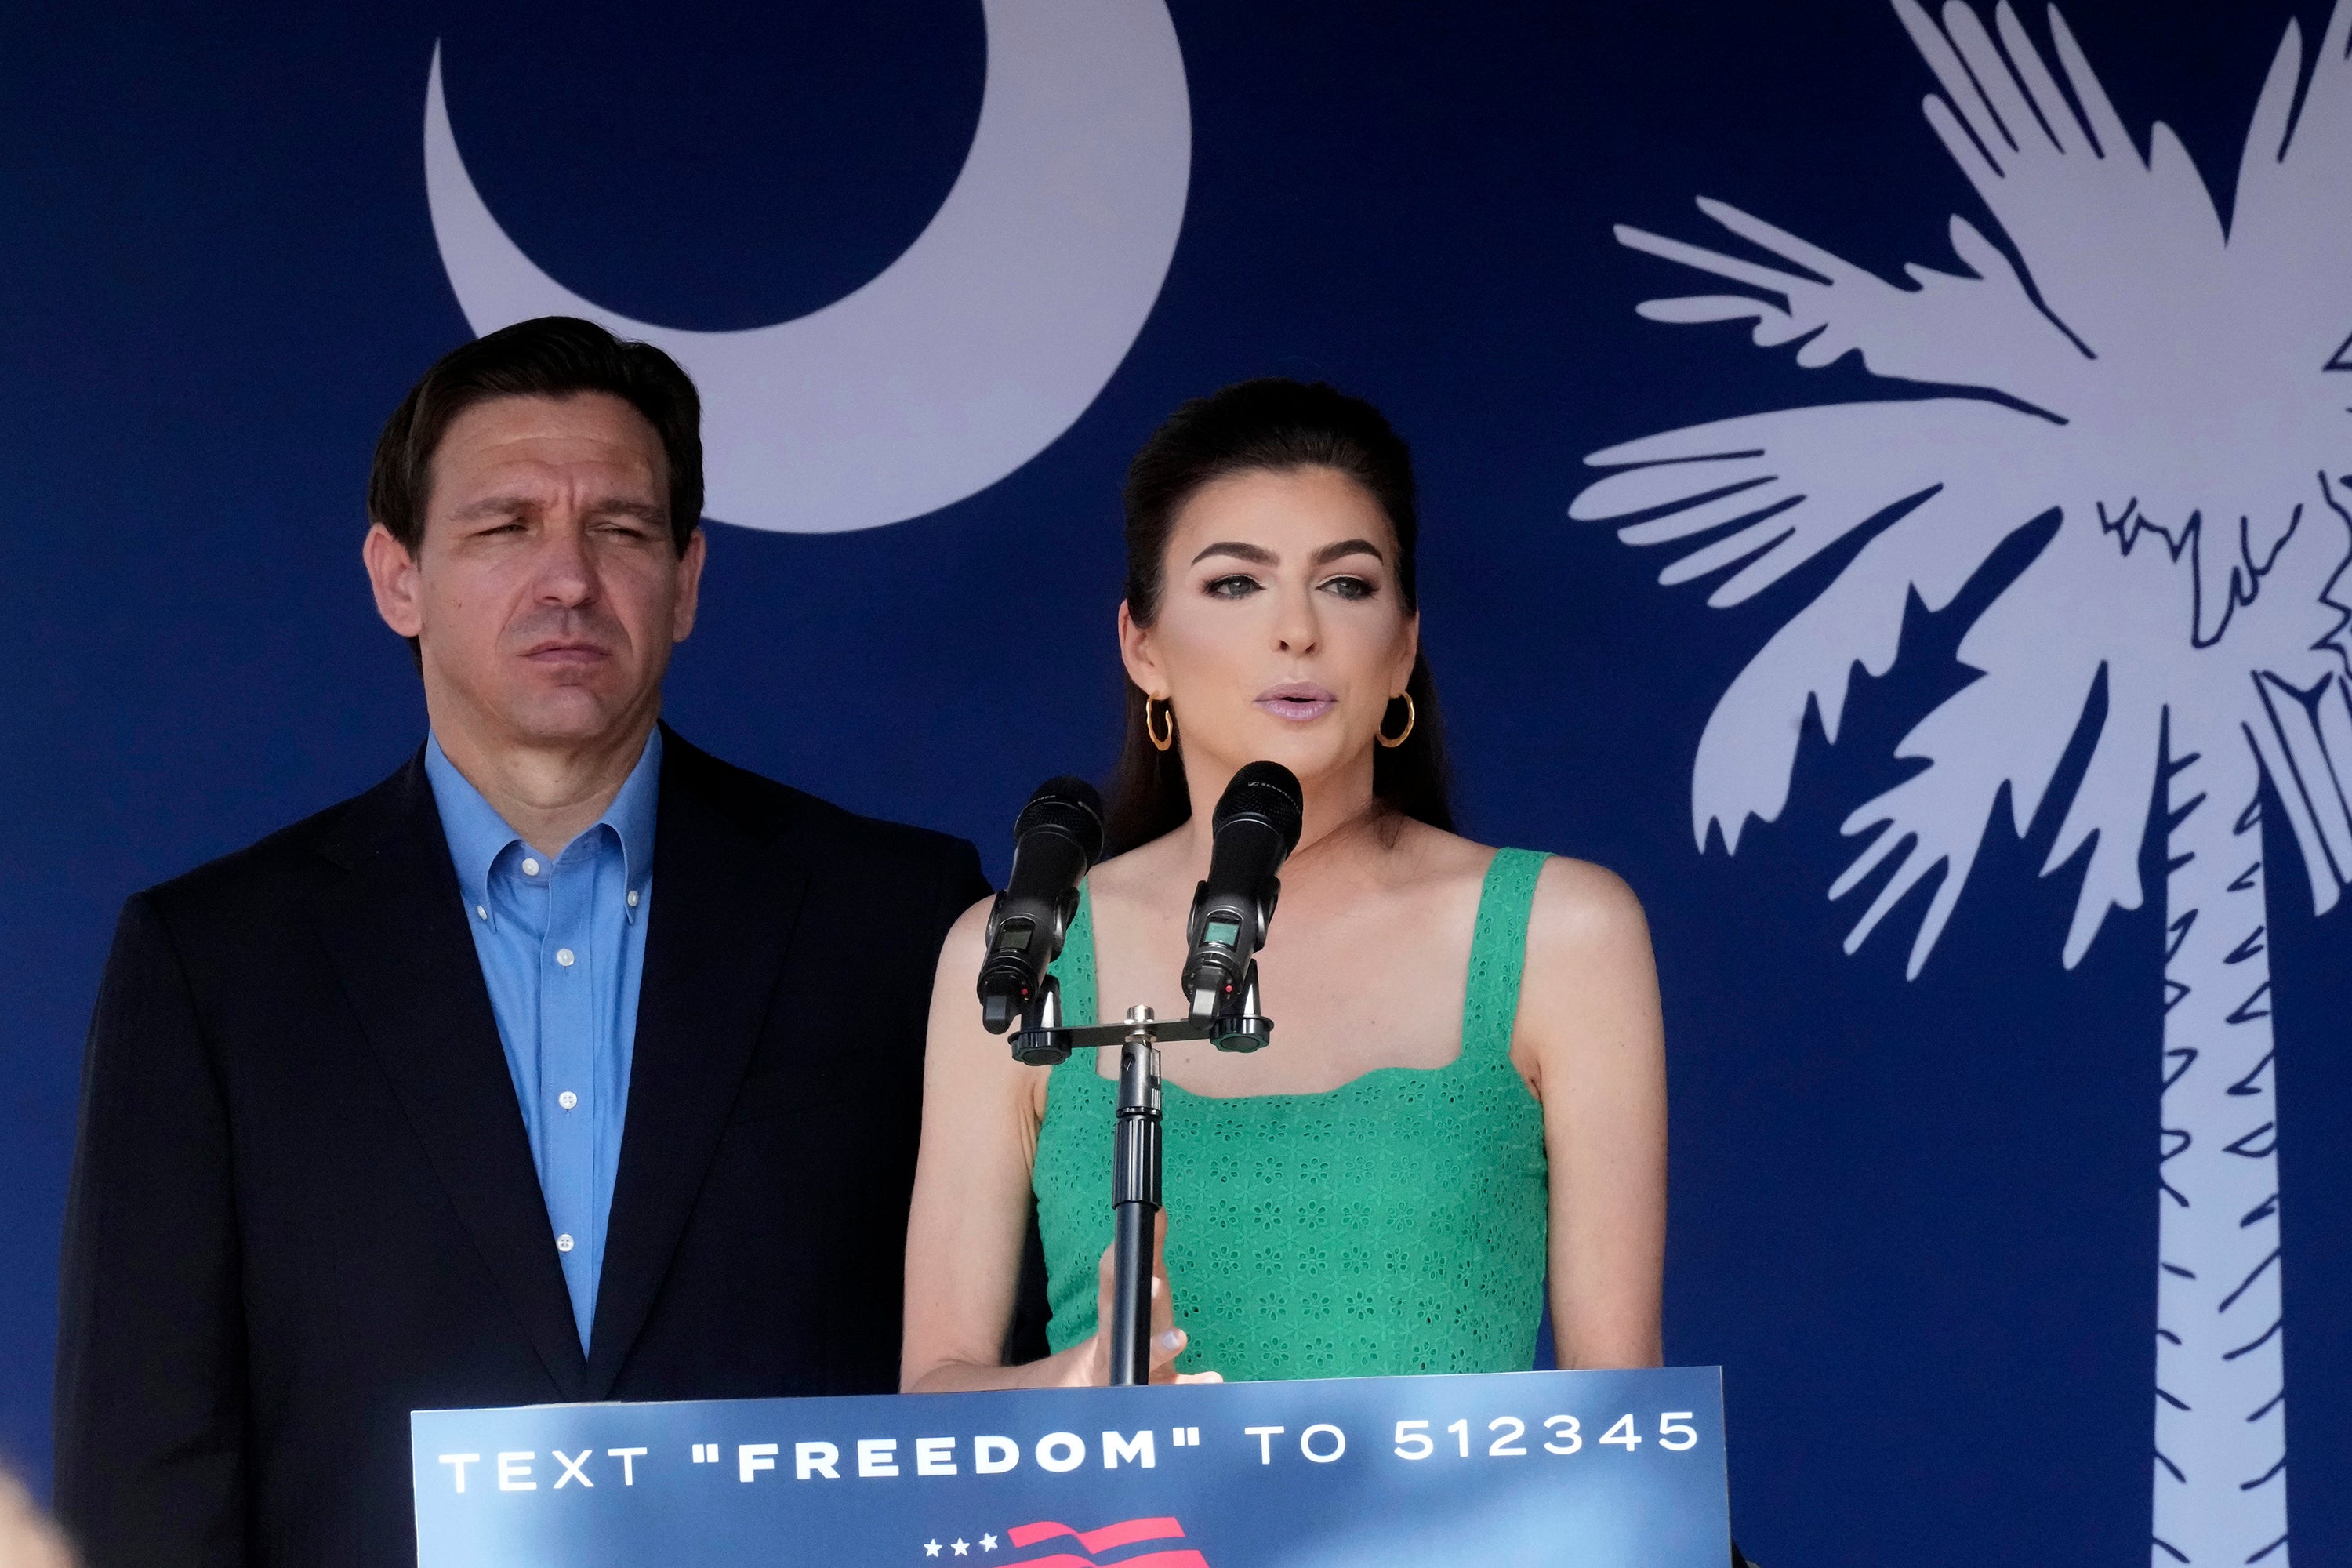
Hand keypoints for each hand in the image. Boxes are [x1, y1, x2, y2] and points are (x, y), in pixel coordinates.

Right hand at [1075, 1210, 1220, 1386]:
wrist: (1104, 1379)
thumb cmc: (1128, 1324)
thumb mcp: (1135, 1288)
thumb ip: (1148, 1253)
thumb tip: (1159, 1211)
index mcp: (1115, 1307)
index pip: (1111, 1279)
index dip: (1118, 1261)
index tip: (1134, 1240)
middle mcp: (1118, 1337)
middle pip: (1122, 1320)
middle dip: (1139, 1299)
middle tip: (1155, 1284)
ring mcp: (1133, 1367)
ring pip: (1143, 1359)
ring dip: (1159, 1347)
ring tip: (1179, 1335)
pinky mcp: (1153, 1390)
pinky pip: (1171, 1390)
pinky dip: (1191, 1384)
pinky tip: (1212, 1377)